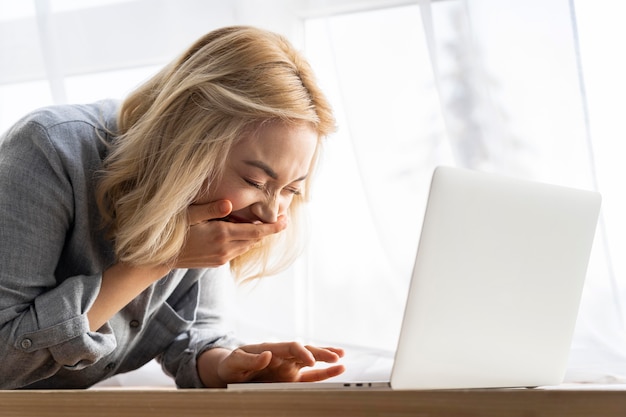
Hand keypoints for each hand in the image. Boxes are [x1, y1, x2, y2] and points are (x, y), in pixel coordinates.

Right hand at [175, 200, 286, 267]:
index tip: (286, 221)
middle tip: (280, 217)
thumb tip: (229, 203)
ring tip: (260, 222)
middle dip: (268, 230)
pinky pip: (237, 250)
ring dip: (255, 235)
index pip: (255, 232)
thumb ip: (210, 209)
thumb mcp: (189, 215)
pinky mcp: (218, 262)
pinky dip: (243, 240)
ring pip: (247, 245)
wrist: (160, 258)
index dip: (273, 227)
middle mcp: (225, 249)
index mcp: (222, 235)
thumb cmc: (173, 231)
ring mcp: (222, 257)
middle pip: (255, 240)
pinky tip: (240, 230)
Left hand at [198, 342, 344, 386]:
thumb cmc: (231, 364)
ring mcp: (288, 366)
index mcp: (270, 348)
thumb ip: (249, 359)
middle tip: (336, 356)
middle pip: (305, 350)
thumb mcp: (234, 361)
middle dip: (321, 353)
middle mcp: (283, 356)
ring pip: (312, 360)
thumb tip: (267, 354)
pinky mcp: (291, 377)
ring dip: (326, 358)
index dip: (302, 352)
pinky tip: (338, 369)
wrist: (229, 371)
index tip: (311, 361)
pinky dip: (324, 373)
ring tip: (341, 358)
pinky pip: (310, 376)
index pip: (290, 347)